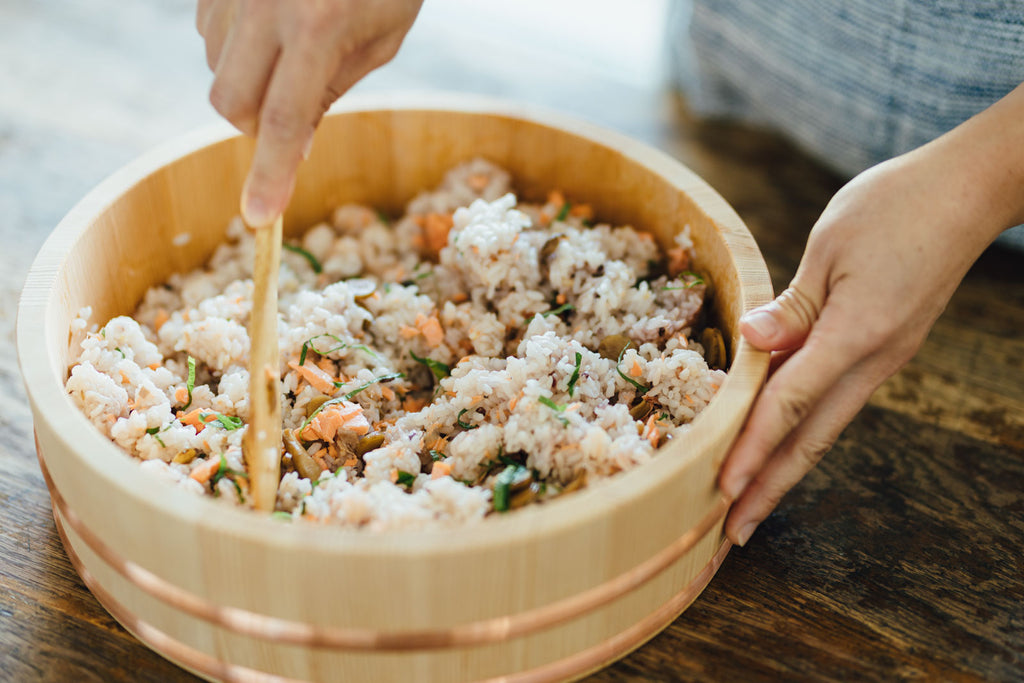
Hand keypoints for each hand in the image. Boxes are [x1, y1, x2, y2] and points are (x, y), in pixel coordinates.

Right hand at [197, 0, 422, 226]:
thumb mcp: (380, 40)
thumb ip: (330, 93)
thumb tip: (293, 146)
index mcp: (317, 26)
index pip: (285, 122)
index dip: (271, 175)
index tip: (258, 217)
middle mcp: (264, 3)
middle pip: (230, 103)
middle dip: (255, 125)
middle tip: (292, 112)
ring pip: (214, 66)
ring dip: (247, 79)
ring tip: (292, 47)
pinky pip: (207, 28)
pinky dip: (235, 42)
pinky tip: (272, 18)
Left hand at [718, 123, 1018, 545]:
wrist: (969, 192)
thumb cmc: (896, 204)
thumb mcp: (832, 244)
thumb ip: (792, 303)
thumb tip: (751, 340)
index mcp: (856, 333)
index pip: (789, 403)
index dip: (752, 447)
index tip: (723, 489)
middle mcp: (874, 358)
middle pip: (812, 437)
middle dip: (770, 485)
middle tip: (734, 529)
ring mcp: (883, 358)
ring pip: (826, 425)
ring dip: (786, 464)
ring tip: (752, 499)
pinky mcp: (885, 347)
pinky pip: (836, 399)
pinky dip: (805, 430)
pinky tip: (783, 442)